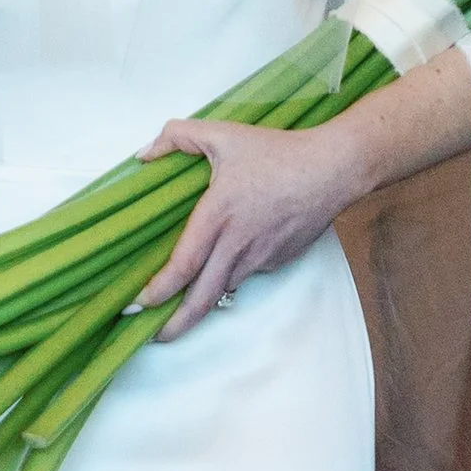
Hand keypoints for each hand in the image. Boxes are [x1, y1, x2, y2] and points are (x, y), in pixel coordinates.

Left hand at [138, 118, 364, 338]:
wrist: (333, 169)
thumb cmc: (279, 152)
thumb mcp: (223, 133)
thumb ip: (177, 135)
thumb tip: (144, 154)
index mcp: (218, 216)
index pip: (182, 266)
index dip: (157, 291)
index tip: (137, 304)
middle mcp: (237, 244)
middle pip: (201, 299)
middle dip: (174, 325)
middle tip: (153, 337)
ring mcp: (260, 256)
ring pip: (223, 286)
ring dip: (201, 299)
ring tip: (180, 304)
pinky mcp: (277, 260)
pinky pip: (246, 272)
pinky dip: (230, 272)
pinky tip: (227, 259)